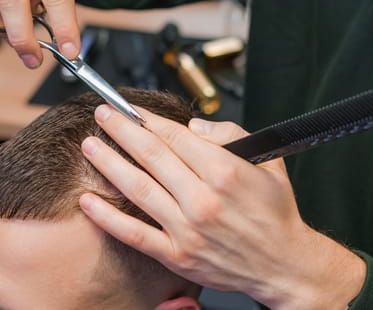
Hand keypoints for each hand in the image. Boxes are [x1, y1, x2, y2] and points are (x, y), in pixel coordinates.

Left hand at [80, 105, 365, 309]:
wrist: (284, 264)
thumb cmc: (276, 213)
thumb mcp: (269, 162)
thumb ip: (231, 135)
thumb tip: (193, 127)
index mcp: (226, 172)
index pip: (175, 136)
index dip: (148, 119)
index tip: (131, 109)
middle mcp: (203, 199)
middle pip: (151, 156)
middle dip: (122, 131)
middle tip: (103, 114)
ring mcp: (188, 229)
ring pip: (138, 189)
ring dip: (109, 164)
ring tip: (90, 146)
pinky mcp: (178, 255)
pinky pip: (135, 234)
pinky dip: (108, 218)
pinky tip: (88, 202)